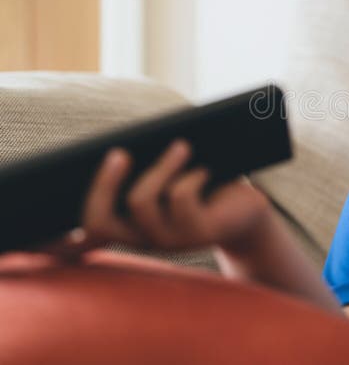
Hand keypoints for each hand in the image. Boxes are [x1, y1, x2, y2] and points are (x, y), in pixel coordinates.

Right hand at [38, 139, 270, 259]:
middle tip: (119, 151)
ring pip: (141, 202)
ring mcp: (168, 240)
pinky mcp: (197, 234)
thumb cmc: (201, 183)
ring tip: (181, 145)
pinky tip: (206, 170)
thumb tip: (124, 143)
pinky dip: (191, 176)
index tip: (67, 187)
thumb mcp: (169, 175)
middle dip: (105, 183)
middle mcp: (143, 239)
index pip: (90, 229)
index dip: (71, 220)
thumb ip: (144, 166)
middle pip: (99, 220)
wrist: (247, 207)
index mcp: (129, 226)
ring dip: (161, 167)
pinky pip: (179, 199)